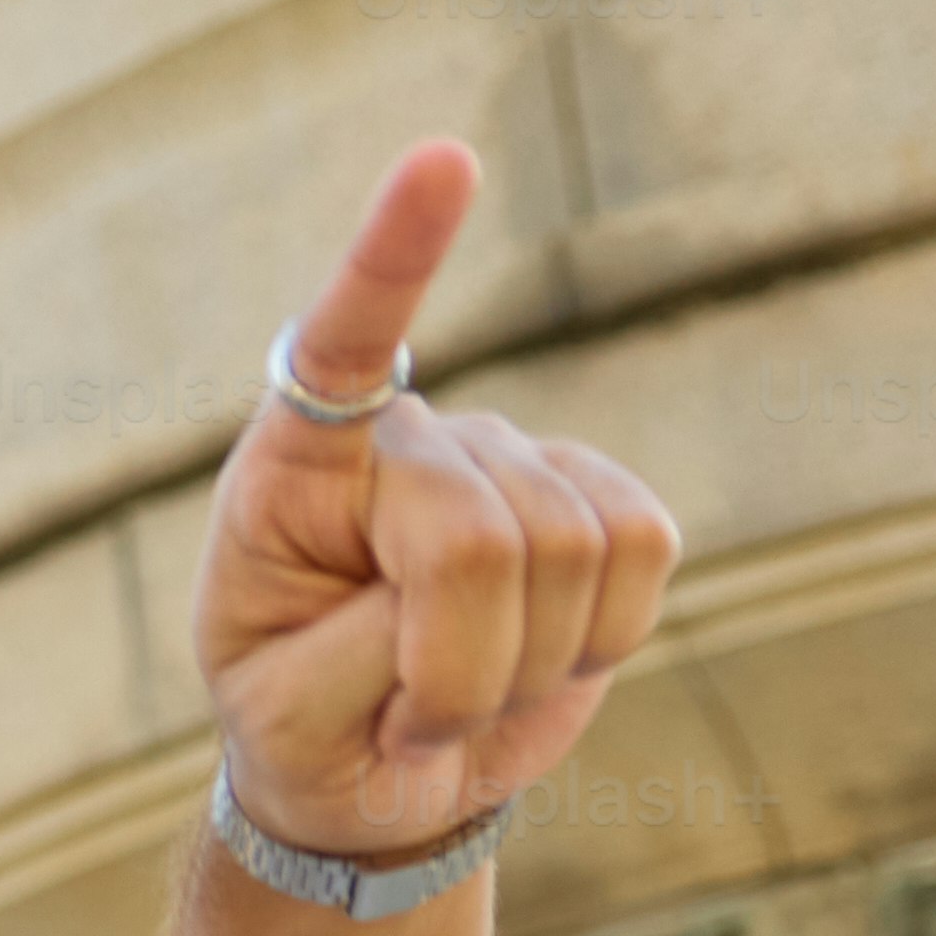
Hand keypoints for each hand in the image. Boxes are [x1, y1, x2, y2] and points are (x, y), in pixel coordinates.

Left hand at [194, 143, 684, 863]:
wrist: (380, 774)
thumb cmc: (308, 730)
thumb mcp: (288, 720)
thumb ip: (363, 650)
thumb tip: (472, 579)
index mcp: (296, 471)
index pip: (341, 349)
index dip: (396, 258)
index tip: (444, 161)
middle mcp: (410, 439)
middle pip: (478, 536)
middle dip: (454, 669)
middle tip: (402, 722)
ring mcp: (513, 459)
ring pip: (575, 549)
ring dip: (522, 669)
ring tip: (455, 693)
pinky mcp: (603, 499)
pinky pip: (646, 552)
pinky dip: (598, 642)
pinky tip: (538, 658)